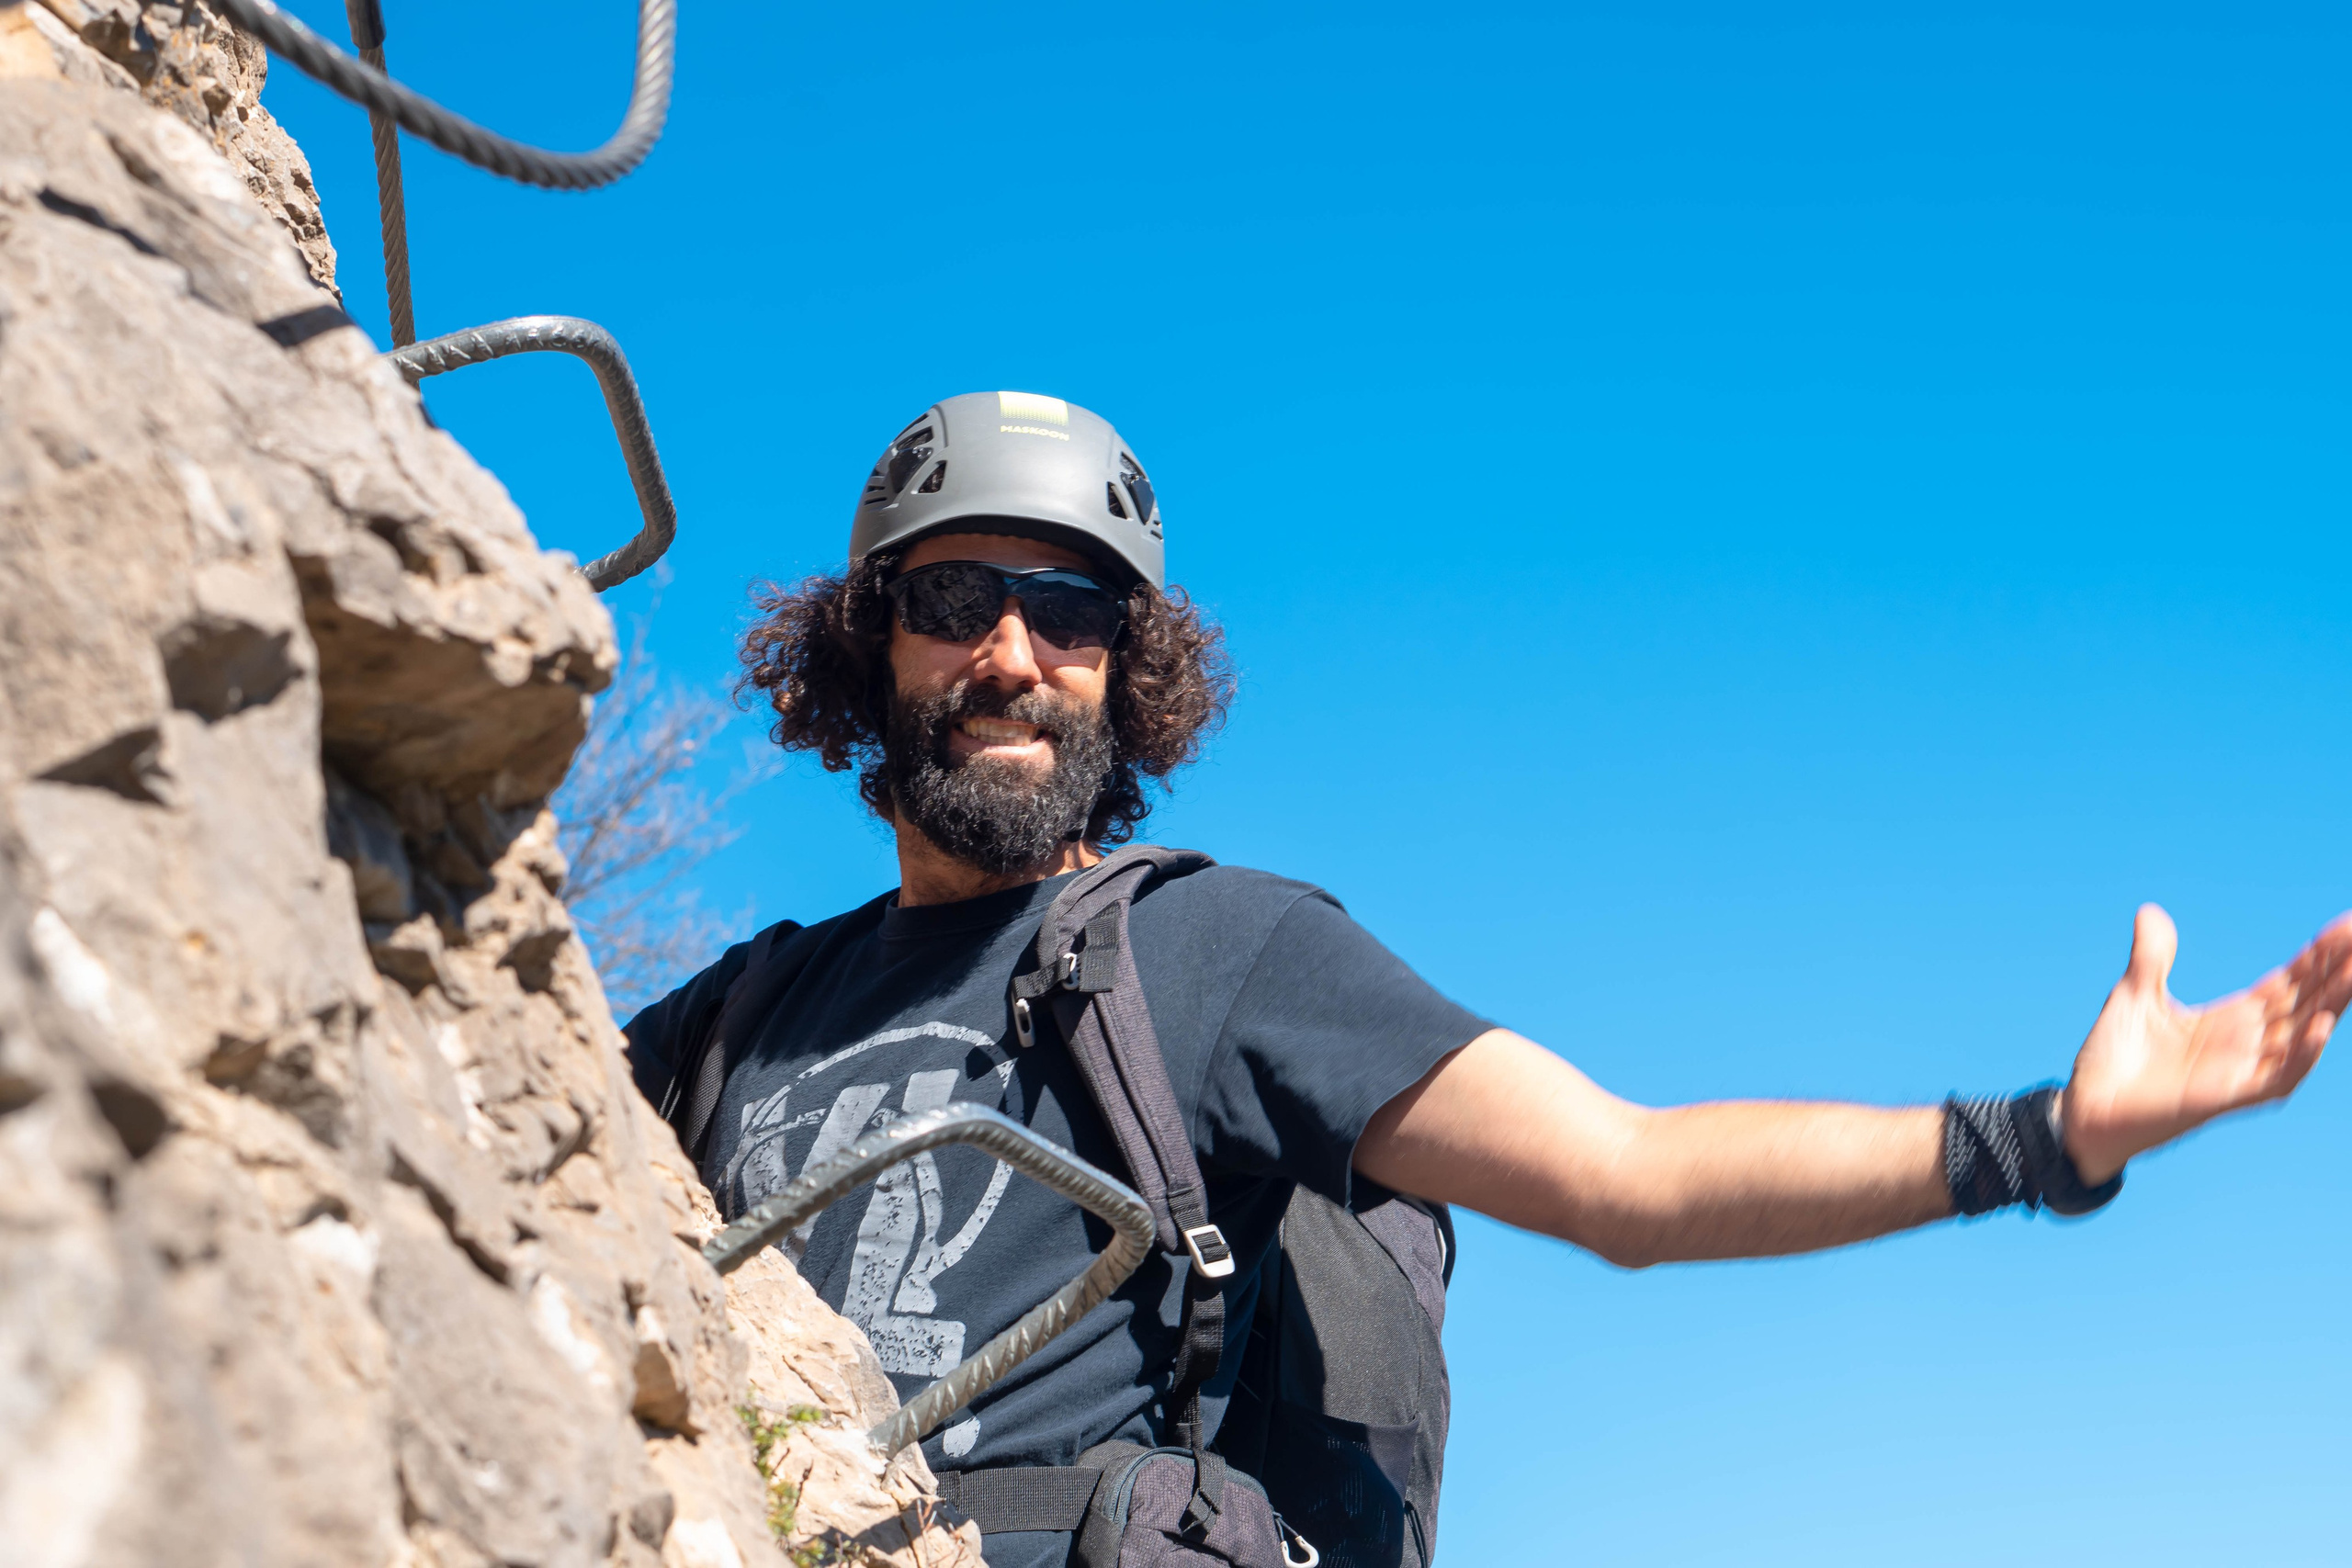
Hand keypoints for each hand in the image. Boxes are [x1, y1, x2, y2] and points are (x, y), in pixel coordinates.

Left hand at [2060, 905, 2351, 1183]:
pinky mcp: (2227, 1096)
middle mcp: (2246, 1044)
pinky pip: (2278, 1078)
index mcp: (2231, 1020)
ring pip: (2303, 1035)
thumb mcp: (2134, 994)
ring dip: (2331, 1004)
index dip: (2317, 957)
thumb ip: (2152, 956)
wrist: (2084, 1109)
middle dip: (2336, 971)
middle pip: (2306, 1002)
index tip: (2344, 925)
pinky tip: (2321, 1025)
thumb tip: (2152, 912)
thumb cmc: (2113, 1060)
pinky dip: (2302, 1054)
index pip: (2288, 983)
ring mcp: (2241, 1071)